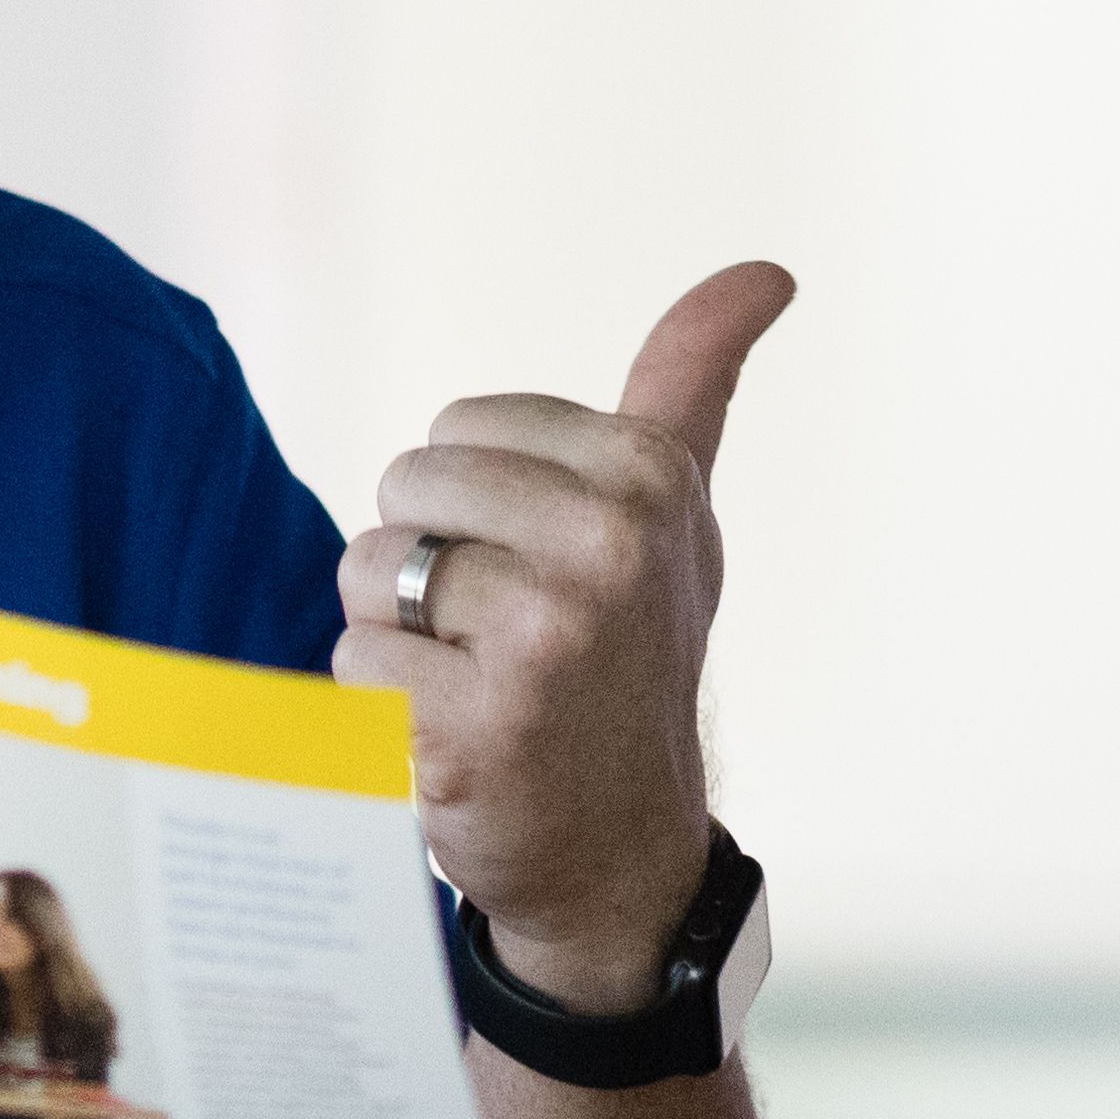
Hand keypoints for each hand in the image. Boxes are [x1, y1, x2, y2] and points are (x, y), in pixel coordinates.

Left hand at [340, 261, 785, 1009]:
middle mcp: (607, 550)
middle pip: (403, 490)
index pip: (456, 429)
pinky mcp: (469, 730)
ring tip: (474, 683)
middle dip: (429, 559)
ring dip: (399, 635)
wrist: (621, 849)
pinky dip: (378, 709)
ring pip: (370, 574)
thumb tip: (768, 269)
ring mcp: (542, 644)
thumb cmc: (633, 653)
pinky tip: (451, 739)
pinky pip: (351, 663)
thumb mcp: (678, 508)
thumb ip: (695, 378)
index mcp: (649, 478)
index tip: (548, 564)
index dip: (476, 499)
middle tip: (501, 633)